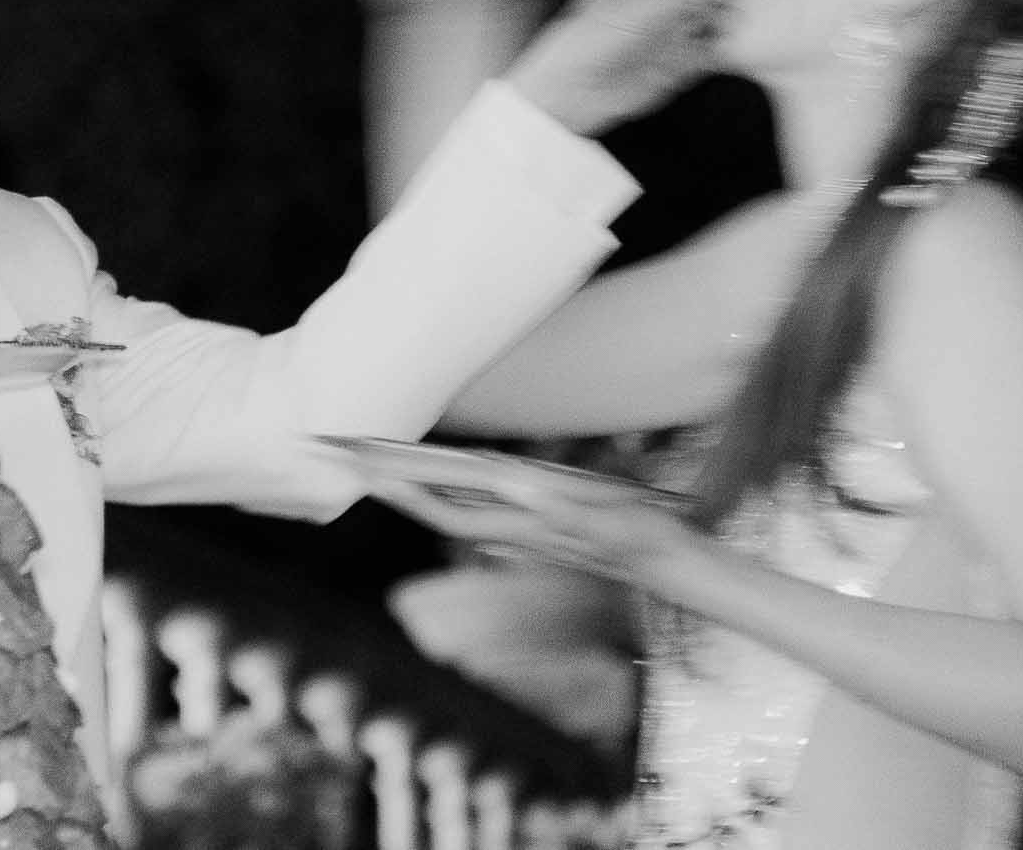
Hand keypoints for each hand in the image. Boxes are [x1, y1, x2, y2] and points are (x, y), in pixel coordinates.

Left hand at [372, 477, 693, 583]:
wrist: (669, 563)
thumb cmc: (641, 537)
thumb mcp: (607, 517)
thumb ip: (561, 508)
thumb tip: (514, 484)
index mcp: (526, 524)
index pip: (451, 510)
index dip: (409, 493)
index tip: (370, 472)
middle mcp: (517, 530)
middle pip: (443, 511)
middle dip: (398, 489)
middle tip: (353, 459)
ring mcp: (525, 530)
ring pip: (459, 513)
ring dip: (419, 492)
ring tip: (383, 467)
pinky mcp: (537, 528)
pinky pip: (481, 514)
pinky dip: (453, 498)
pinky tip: (441, 486)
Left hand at [503, 0, 744, 136]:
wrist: (570, 94)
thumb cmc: (589, 42)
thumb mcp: (638, 11)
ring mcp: (678, 23)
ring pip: (723, 10)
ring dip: (738, 16)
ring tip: (741, 26)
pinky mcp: (685, 58)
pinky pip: (718, 48)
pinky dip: (730, 48)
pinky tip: (731, 51)